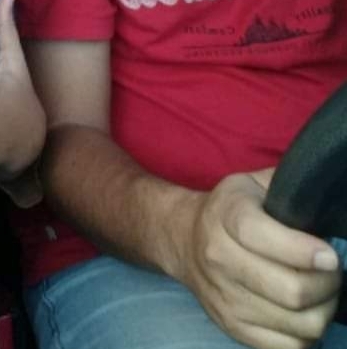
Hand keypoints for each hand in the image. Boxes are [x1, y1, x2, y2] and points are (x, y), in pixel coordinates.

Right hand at [177, 169, 340, 348]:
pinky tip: (304, 311)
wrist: (185, 238)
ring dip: (323, 310)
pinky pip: (287, 346)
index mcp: (226, 214)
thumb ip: (286, 186)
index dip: (305, 251)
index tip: (330, 255)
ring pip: (297, 324)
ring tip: (322, 291)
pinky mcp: (231, 326)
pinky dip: (306, 333)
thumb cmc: (230, 209)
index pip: (265, 238)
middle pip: (290, 290)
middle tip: (333, 273)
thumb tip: (323, 192)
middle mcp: (219, 256)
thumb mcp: (252, 184)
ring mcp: (224, 296)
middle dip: (328, 285)